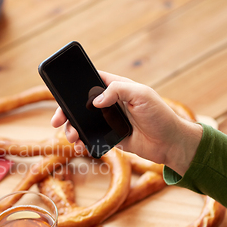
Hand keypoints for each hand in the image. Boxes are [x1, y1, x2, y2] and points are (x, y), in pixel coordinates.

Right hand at [50, 71, 202, 174]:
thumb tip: (95, 101)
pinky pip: (90, 137)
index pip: (90, 80)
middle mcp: (109, 102)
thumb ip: (118, 91)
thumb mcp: (142, 95)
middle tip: (57, 120)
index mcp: (116, 87)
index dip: (74, 84)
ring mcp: (108, 120)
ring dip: (72, 128)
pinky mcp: (109, 136)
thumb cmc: (160, 115)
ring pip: (82, 122)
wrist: (170, 143)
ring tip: (72, 136)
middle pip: (79, 104)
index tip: (61, 91)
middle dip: (66, 111)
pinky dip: (82, 141)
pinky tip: (79, 145)